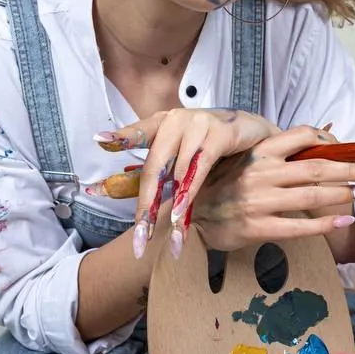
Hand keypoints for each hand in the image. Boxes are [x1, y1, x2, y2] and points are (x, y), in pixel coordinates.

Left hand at [93, 109, 291, 257]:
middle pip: (155, 165)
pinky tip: (182, 211)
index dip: (122, 136)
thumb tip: (116, 195)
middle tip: (140, 233)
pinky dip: (190, 192)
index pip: (140, 131)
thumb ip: (156, 172)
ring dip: (172, 206)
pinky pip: (200, 168)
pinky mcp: (221, 133)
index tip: (100, 139)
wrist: (255, 133)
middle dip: (146, 204)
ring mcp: (199, 123)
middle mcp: (178, 120)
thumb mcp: (182, 155)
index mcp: (164, 123)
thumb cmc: (213, 145)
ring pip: (178, 171)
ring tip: (167, 232)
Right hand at [189, 125, 354, 253]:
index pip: (302, 135)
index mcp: (259, 152)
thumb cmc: (224, 186)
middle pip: (317, 166)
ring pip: (312, 193)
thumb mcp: (249, 162)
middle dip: (352, 168)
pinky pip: (299, 225)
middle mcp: (260, 172)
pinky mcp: (257, 226)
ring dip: (344, 193)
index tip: (354, 149)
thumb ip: (283, 153)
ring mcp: (259, 200)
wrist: (190, 216)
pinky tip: (343, 220)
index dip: (333, 140)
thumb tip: (325, 135)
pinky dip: (325, 222)